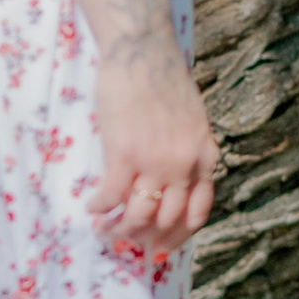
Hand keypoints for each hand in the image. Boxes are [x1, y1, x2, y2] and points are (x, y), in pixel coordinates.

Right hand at [91, 14, 219, 256]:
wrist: (143, 50)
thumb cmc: (163, 81)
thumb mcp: (192, 122)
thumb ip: (187, 153)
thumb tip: (170, 187)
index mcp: (205, 156)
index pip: (198, 212)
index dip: (177, 237)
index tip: (161, 248)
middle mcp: (185, 163)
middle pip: (168, 220)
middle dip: (145, 239)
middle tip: (127, 242)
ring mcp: (155, 160)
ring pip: (139, 216)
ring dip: (119, 230)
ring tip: (105, 228)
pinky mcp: (124, 152)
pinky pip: (111, 196)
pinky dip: (99, 207)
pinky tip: (92, 207)